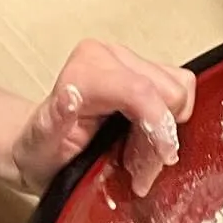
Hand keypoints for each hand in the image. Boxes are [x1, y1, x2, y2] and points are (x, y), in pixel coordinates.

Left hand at [13, 41, 195, 196]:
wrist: (45, 150)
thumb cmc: (43, 151)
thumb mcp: (41, 145)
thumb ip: (54, 121)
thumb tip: (70, 96)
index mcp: (85, 68)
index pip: (141, 90)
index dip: (160, 125)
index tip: (162, 156)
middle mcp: (111, 57)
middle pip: (167, 91)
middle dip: (161, 134)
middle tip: (140, 165)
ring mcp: (132, 61)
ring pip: (180, 89)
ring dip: (167, 129)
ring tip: (141, 154)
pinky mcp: (148, 70)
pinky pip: (181, 88)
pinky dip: (172, 120)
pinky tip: (150, 138)